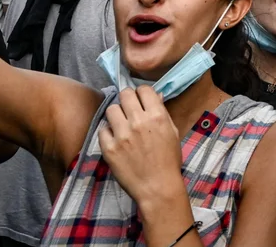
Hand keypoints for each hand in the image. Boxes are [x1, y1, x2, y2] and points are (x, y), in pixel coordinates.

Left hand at [98, 87, 185, 207]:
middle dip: (127, 99)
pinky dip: (108, 132)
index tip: (141, 100)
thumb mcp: (172, 132)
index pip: (143, 89)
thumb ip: (162, 112)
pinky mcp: (108, 148)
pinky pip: (102, 130)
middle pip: (125, 94)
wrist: (157, 186)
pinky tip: (115, 139)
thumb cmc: (169, 159)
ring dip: (116, 114)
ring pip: (111, 109)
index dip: (142, 93)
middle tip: (128, 109)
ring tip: (120, 123)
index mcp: (157, 116)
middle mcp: (138, 122)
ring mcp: (122, 135)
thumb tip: (154, 96)